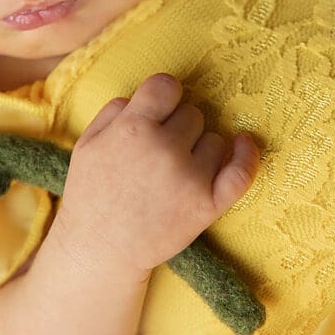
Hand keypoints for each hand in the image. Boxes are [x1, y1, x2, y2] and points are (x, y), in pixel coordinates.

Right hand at [54, 74, 259, 279]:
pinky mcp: (207, 205)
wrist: (101, 249)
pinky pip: (241, 171)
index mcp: (133, 128)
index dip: (163, 96)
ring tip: (176, 170)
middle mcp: (164, 149)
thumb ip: (115, 109)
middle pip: (192, 113)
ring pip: (214, 138)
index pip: (167, 86)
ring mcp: (189, 177)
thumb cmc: (93, 193)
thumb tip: (150, 94)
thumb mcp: (88, 142)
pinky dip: (247, 154)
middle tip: (158, 152)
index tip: (160, 109)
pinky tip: (244, 142)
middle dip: (178, 126)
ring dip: (200, 147)